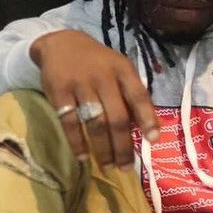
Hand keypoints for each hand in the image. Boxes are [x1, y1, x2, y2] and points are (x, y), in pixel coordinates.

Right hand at [30, 30, 159, 167]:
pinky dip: (77, 143)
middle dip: (123, 146)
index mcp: (122, 69)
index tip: (153, 140)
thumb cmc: (98, 64)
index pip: (139, 96)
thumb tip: (142, 130)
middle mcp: (103, 76)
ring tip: (108, 167)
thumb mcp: (118, 70)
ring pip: (95, 123)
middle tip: (126, 168)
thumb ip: (130, 95)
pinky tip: (83, 157)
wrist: (61, 44)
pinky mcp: (59, 91)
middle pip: (117, 118)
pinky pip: (69, 123)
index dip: (148, 118)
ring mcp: (80, 84)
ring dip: (103, 150)